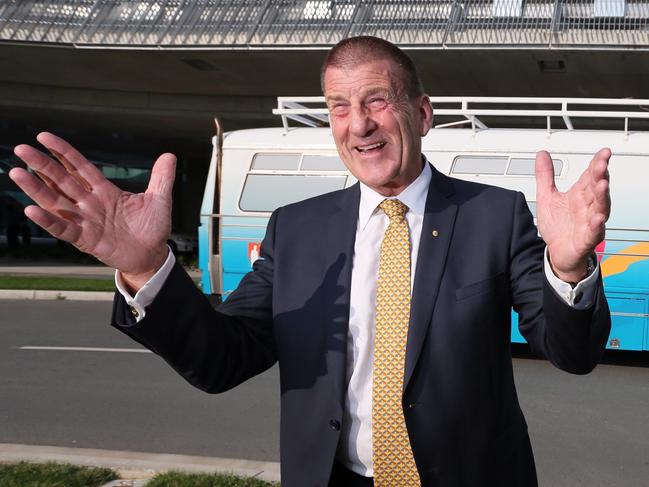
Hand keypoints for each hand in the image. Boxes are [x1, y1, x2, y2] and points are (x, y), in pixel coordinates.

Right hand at [9, 132, 175, 289]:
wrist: (152, 254)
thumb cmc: (153, 227)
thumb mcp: (159, 200)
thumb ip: (161, 178)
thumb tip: (169, 155)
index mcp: (105, 191)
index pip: (80, 167)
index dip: (63, 152)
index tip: (44, 137)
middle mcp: (90, 203)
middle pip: (62, 180)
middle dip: (42, 165)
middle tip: (21, 149)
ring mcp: (85, 220)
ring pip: (55, 202)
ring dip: (36, 189)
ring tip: (16, 173)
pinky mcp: (85, 239)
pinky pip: (63, 229)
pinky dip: (48, 221)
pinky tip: (32, 210)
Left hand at [535, 148, 610, 282]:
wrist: (555, 252)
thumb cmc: (556, 226)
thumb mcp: (546, 197)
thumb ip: (545, 176)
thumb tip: (542, 154)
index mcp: (579, 195)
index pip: (590, 176)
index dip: (597, 163)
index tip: (604, 152)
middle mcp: (587, 206)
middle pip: (596, 188)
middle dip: (600, 175)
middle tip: (601, 163)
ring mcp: (589, 222)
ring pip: (600, 207)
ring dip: (602, 196)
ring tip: (602, 185)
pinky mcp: (586, 239)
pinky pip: (594, 232)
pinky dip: (596, 225)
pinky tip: (597, 218)